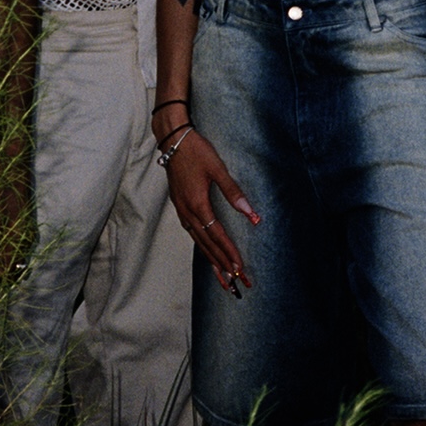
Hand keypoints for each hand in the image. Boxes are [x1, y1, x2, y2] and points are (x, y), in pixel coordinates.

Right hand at [162, 129, 260, 294]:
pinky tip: (208, 254)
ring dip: (212, 261)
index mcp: (198, 205)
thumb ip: (234, 192)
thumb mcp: (218, 169)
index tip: (239, 269)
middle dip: (222, 266)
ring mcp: (182, 211)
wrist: (172, 140)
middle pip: (207, 246)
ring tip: (223, 279)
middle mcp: (188, 213)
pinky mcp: (180, 207)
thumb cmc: (197, 151)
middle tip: (236, 285)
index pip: (217, 236)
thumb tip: (252, 216)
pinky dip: (202, 248)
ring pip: (199, 243)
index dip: (229, 253)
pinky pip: (193, 234)